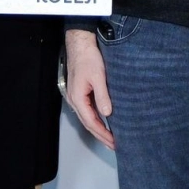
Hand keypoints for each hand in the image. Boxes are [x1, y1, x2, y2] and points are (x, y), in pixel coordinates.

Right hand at [64, 29, 114, 150]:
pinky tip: (104, 121)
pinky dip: (96, 119)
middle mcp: (75, 100)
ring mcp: (76, 96)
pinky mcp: (80, 91)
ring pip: (88, 117)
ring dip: (99, 128)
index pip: (92, 122)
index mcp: (78, 98)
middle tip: (114, 145)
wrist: (80, 43)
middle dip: (101, 135)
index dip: (103, 134)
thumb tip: (107, 114)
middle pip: (88, 123)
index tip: (113, 142)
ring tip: (110, 137)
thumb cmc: (88, 57)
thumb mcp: (98, 77)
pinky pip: (88, 110)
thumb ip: (102, 96)